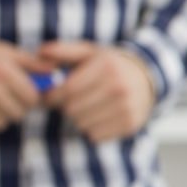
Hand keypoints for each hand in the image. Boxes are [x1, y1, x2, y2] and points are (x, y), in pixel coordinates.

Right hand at [0, 39, 47, 133]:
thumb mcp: (1, 51)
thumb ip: (31, 62)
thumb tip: (57, 72)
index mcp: (1, 70)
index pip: (33, 98)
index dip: (31, 97)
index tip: (23, 93)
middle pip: (19, 114)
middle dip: (16, 107)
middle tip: (4, 97)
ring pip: (2, 124)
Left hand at [39, 41, 155, 141]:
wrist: (145, 79)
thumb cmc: (108, 66)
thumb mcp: (89, 53)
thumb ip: (64, 51)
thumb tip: (41, 52)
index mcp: (107, 67)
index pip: (68, 90)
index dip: (52, 96)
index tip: (50, 97)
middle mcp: (119, 87)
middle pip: (72, 109)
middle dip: (66, 107)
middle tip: (71, 101)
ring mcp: (127, 107)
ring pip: (82, 124)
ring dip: (79, 118)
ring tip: (87, 107)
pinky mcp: (130, 124)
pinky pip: (95, 135)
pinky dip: (92, 129)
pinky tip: (99, 116)